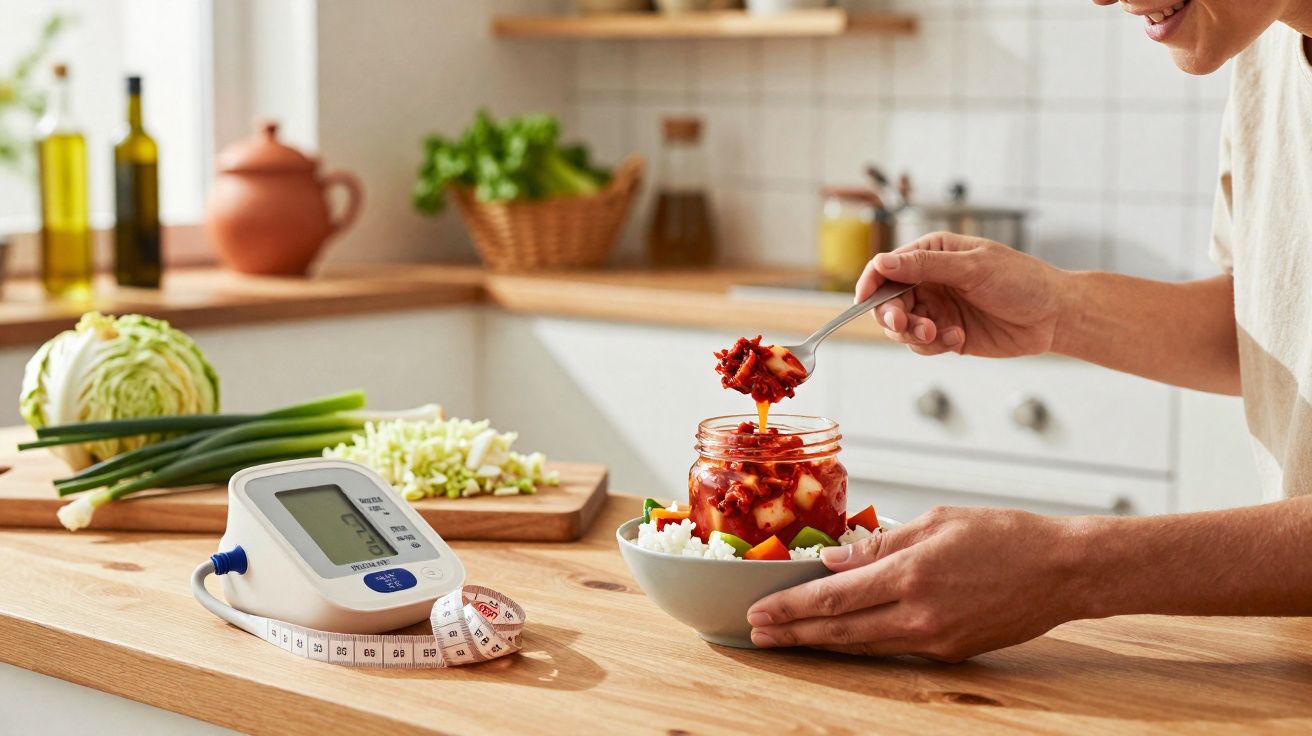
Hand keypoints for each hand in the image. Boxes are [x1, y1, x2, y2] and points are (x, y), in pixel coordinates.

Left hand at [745, 506, 1088, 661]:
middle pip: (839, 630)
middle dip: (792, 632)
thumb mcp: (937, 521)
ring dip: (819, 642)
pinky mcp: (950, 652)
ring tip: (785, 638)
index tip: (759, 610)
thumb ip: (880, 544)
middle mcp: (919, 615)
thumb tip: (833, 560)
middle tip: (756, 632)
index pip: (834, 598)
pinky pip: (891, 648)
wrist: (1064, 572)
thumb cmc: (1006, 535)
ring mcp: (935, 640)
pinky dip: (858, 643)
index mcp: (912, 574)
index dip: (791, 607)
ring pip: (862, 646)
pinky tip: (837, 636)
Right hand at [857, 232, 1067, 357]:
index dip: (871, 284)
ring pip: (902, 328)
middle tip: (905, 326)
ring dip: (915, 334)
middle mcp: (929, 281)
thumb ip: (925, 266)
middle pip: (888, 302)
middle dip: (893, 317)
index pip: (886, 267)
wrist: (1055, 316)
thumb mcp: (972, 267)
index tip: (863, 301)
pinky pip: (922, 346)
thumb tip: (882, 263)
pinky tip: (959, 339)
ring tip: (940, 334)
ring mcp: (937, 309)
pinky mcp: (946, 335)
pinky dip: (935, 346)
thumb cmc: (1022, 280)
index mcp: (932, 254)